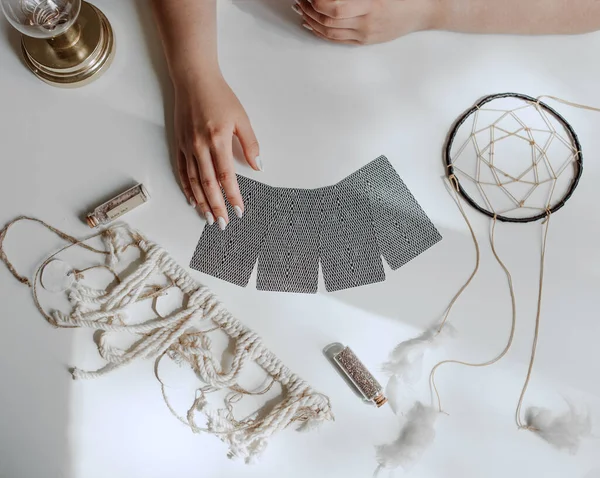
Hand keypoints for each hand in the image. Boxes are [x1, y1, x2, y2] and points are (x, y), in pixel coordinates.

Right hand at [174, 74, 260, 229]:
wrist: (193, 79)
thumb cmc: (220, 97)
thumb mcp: (242, 118)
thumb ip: (250, 144)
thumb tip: (258, 167)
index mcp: (218, 141)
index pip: (227, 177)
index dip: (233, 196)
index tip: (239, 211)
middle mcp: (200, 147)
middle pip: (208, 184)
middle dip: (217, 206)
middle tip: (223, 223)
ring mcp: (187, 147)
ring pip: (193, 182)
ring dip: (202, 202)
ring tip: (209, 218)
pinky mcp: (179, 144)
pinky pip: (181, 171)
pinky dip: (186, 188)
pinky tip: (192, 200)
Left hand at [292, 0, 435, 44]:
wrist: (427, 8)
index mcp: (372, 4)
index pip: (334, 7)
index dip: (316, 1)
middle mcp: (367, 23)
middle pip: (328, 20)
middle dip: (309, 8)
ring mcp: (366, 34)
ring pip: (329, 32)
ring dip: (311, 20)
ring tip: (302, 9)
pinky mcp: (366, 40)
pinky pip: (337, 40)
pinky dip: (321, 32)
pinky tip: (312, 24)